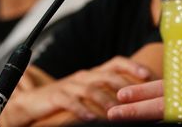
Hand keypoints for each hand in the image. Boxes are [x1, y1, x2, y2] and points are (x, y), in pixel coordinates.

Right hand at [4, 56, 152, 124]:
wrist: (33, 102)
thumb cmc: (66, 98)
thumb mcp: (88, 91)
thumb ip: (108, 91)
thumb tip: (136, 98)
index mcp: (94, 72)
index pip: (116, 62)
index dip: (132, 66)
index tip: (148, 75)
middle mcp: (84, 75)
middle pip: (107, 75)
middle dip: (124, 85)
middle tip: (138, 96)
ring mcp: (70, 85)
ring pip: (91, 89)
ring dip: (105, 100)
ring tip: (117, 111)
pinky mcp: (56, 96)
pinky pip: (70, 102)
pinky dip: (82, 110)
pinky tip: (91, 118)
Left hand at [107, 71, 181, 120]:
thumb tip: (172, 74)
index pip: (164, 88)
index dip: (142, 91)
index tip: (122, 95)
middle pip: (161, 105)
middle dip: (136, 108)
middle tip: (114, 112)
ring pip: (168, 116)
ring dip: (146, 117)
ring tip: (124, 118)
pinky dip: (168, 122)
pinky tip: (154, 125)